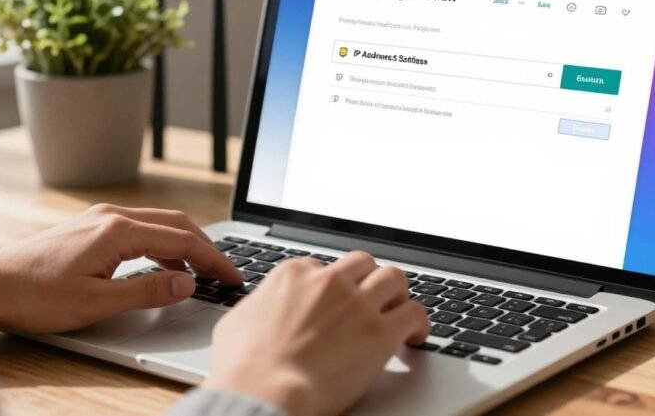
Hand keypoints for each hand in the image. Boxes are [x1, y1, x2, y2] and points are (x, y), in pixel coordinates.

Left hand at [0, 203, 242, 337]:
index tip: (234, 277)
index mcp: (118, 231)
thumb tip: (188, 284)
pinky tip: (160, 268)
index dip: (215, 260)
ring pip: (158, 224)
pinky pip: (138, 228)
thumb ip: (147, 291)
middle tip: (225, 273)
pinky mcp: (89, 226)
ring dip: (184, 246)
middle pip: (177, 224)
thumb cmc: (33, 296)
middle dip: (207, 247)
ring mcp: (98, 217)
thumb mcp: (96, 303)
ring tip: (198, 274)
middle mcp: (111, 215)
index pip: (184, 241)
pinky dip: (160, 245)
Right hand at [203, 251, 429, 415]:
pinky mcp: (380, 333)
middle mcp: (329, 282)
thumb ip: (257, 305)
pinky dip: (419, 323)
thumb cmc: (242, 367)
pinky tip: (415, 336)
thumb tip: (260, 307)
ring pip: (394, 277)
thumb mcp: (236, 321)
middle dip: (368, 280)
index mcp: (294, 275)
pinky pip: (415, 313)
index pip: (323, 267)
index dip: (330, 287)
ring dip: (397, 294)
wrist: (263, 391)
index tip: (333, 302)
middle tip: (370, 300)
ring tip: (397, 312)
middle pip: (362, 264)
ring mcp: (357, 305)